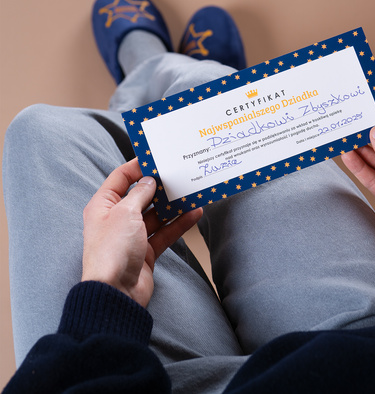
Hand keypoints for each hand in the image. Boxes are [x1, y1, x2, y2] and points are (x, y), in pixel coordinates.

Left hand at [82, 159, 202, 306]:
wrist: (115, 293)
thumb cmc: (112, 250)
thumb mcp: (125, 213)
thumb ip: (140, 194)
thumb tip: (149, 181)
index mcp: (103, 205)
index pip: (120, 178)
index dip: (138, 166)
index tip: (157, 158)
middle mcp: (117, 218)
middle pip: (142, 196)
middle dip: (161, 187)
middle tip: (179, 175)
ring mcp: (132, 235)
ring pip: (157, 215)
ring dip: (174, 206)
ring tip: (192, 193)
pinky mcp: (146, 251)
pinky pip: (165, 232)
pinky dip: (179, 224)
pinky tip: (194, 214)